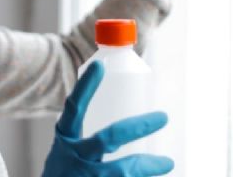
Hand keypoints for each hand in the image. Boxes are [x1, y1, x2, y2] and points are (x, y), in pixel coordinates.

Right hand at [42, 61, 173, 176]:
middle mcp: (74, 156)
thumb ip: (91, 139)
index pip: (74, 107)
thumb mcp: (67, 150)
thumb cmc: (65, 173)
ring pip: (122, 171)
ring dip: (147, 166)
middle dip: (138, 127)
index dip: (85, 86)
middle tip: (163, 117)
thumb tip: (129, 125)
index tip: (99, 65)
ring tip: (167, 161)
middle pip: (108, 138)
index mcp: (65, 138)